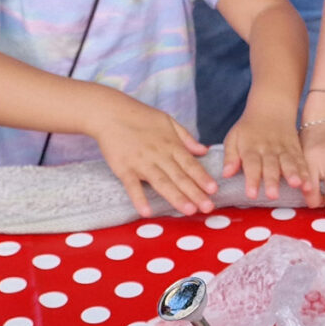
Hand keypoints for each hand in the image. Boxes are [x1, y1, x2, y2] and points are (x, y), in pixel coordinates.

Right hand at [91, 98, 217, 217]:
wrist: (109, 113)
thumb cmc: (140, 116)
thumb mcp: (168, 121)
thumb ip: (186, 138)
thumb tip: (204, 151)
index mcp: (171, 145)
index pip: (190, 164)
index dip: (203, 178)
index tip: (214, 190)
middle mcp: (159, 155)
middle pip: (180, 177)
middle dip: (195, 193)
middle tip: (208, 207)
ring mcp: (141, 163)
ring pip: (162, 183)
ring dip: (176, 197)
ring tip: (189, 210)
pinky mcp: (124, 169)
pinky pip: (133, 186)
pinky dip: (139, 199)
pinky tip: (147, 212)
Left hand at [222, 108, 309, 200]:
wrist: (271, 107)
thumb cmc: (248, 128)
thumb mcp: (233, 137)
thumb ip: (230, 156)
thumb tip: (225, 174)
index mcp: (251, 148)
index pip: (251, 164)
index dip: (252, 179)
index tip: (251, 194)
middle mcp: (268, 149)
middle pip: (271, 166)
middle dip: (272, 180)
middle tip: (272, 195)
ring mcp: (284, 149)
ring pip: (289, 162)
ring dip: (293, 174)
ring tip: (297, 185)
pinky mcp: (296, 149)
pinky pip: (301, 161)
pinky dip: (306, 173)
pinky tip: (308, 185)